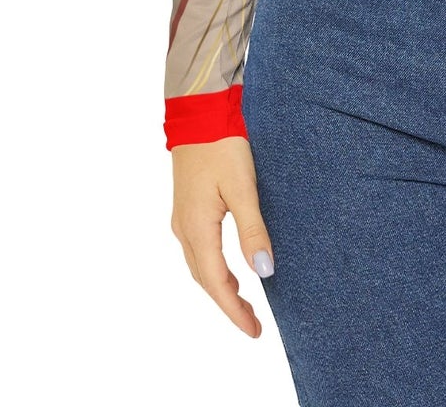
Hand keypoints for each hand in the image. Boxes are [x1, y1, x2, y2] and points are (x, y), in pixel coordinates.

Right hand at [171, 134, 272, 335]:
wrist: (199, 113)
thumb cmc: (222, 146)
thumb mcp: (243, 187)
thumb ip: (253, 230)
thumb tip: (264, 271)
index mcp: (197, 229)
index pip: (217, 283)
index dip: (234, 311)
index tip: (253, 332)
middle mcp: (184, 229)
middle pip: (205, 280)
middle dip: (227, 305)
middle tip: (252, 324)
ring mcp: (182, 218)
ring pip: (199, 266)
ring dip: (219, 287)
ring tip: (243, 302)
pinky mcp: (186, 208)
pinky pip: (198, 250)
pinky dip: (212, 268)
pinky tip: (227, 267)